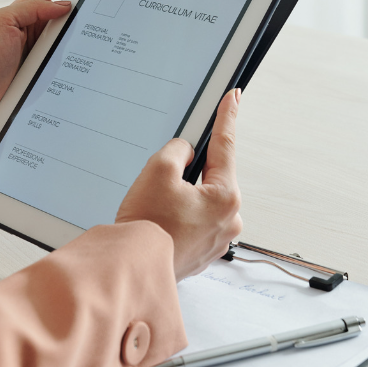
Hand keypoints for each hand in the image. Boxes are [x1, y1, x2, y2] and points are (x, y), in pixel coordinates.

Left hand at [0, 0, 88, 123]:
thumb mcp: (4, 22)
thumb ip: (32, 9)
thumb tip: (63, 6)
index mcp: (25, 9)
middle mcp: (38, 24)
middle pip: (69, 3)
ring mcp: (45, 44)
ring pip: (73, 28)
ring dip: (85, 25)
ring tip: (99, 16)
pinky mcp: (50, 63)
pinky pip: (70, 51)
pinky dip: (80, 49)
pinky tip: (90, 49)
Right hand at [115, 88, 243, 280]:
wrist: (133, 269)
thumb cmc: (147, 228)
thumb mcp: (158, 170)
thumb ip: (179, 150)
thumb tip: (186, 152)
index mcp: (225, 197)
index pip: (226, 145)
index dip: (227, 116)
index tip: (234, 98)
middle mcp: (229, 220)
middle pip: (212, 177)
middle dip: (190, 172)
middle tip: (163, 178)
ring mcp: (217, 240)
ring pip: (201, 202)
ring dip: (182, 197)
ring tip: (156, 207)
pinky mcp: (202, 253)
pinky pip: (194, 223)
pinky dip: (178, 218)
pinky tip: (159, 222)